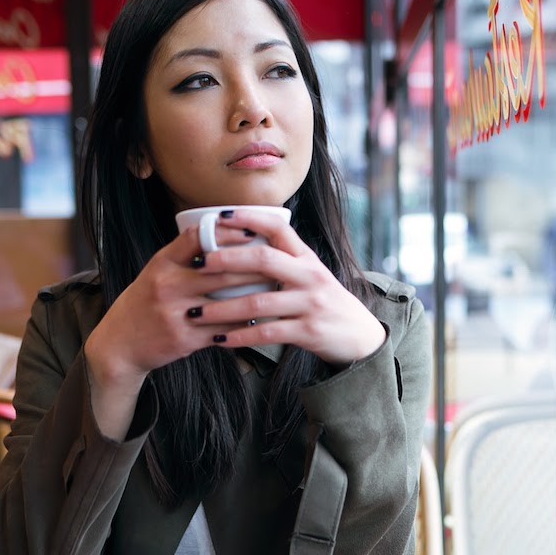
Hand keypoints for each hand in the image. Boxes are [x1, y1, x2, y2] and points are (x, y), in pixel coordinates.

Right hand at [84, 225, 274, 383]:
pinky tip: (259, 319)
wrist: (119, 344)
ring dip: (255, 296)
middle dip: (255, 266)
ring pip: (226, 301)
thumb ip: (185, 256)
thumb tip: (224, 234)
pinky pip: (223, 330)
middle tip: (279, 263)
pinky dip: (243, 325)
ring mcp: (175, 314)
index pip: (198, 237)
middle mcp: (167, 285)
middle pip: (221, 269)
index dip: (228, 231)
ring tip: (277, 289)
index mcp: (162, 263)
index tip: (253, 231)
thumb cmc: (145, 303)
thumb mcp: (157, 272)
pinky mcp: (184, 339)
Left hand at [189, 208, 386, 365]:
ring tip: (196, 312)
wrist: (359, 335)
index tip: (219, 216)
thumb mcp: (309, 274)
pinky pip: (267, 333)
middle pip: (264, 259)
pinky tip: (220, 339)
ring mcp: (310, 303)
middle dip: (226, 260)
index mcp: (306, 257)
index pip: (277, 227)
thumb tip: (239, 243)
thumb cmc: (324, 301)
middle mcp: (310, 275)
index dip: (248, 218)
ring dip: (223, 308)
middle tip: (197, 263)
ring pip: (259, 302)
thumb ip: (282, 260)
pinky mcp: (309, 331)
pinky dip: (240, 337)